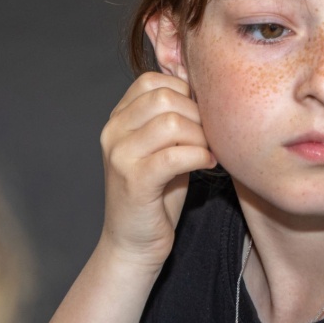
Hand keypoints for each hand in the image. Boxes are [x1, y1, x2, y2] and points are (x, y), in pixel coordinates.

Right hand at [98, 72, 215, 269]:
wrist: (134, 242)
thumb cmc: (157, 192)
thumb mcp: (163, 145)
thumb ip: (174, 116)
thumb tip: (205, 87)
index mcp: (118, 118)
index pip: (152, 80)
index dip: (185, 92)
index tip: (200, 114)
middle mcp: (113, 132)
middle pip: (165, 97)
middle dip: (198, 114)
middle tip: (210, 136)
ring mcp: (120, 156)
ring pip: (172, 123)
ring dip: (201, 136)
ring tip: (208, 151)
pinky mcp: (134, 181)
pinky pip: (174, 156)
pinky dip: (199, 156)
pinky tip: (207, 163)